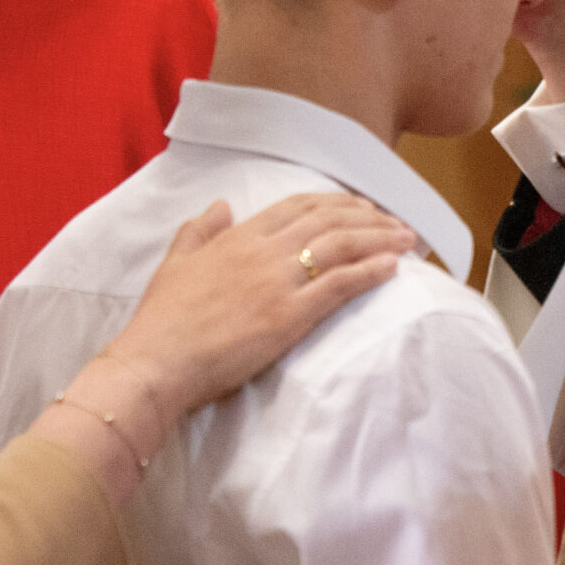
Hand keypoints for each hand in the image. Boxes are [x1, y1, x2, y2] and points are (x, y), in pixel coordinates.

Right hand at [103, 195, 417, 423]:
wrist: (156, 362)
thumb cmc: (161, 321)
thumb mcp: (175, 263)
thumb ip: (198, 230)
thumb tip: (220, 204)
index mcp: (237, 237)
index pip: (297, 207)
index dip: (335, 202)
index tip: (361, 206)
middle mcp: (262, 251)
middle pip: (328, 220)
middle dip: (369, 217)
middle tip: (397, 222)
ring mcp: (278, 281)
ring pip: (342, 246)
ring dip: (381, 239)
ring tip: (408, 241)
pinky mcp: (290, 315)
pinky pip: (341, 284)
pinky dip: (372, 271)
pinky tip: (393, 268)